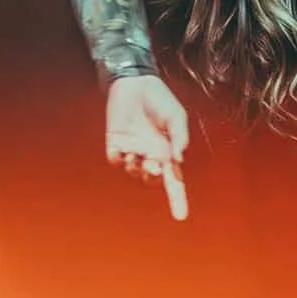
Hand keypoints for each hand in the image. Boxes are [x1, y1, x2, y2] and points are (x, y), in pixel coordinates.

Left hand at [105, 74, 189, 219]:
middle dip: (153, 176)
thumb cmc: (159, 99)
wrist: (136, 80)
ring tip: (138, 153)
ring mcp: (133, 149)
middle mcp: (150, 154)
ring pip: (134, 171)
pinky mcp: (115, 141)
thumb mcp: (177, 116)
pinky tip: (124, 151)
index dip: (178, 200)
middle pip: (153, 178)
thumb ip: (180, 138)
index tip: (181, 216)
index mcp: (168, 152)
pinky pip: (116, 160)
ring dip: (137, 167)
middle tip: (153, 164)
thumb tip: (178, 162)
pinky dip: (120, 160)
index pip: (174, 182)